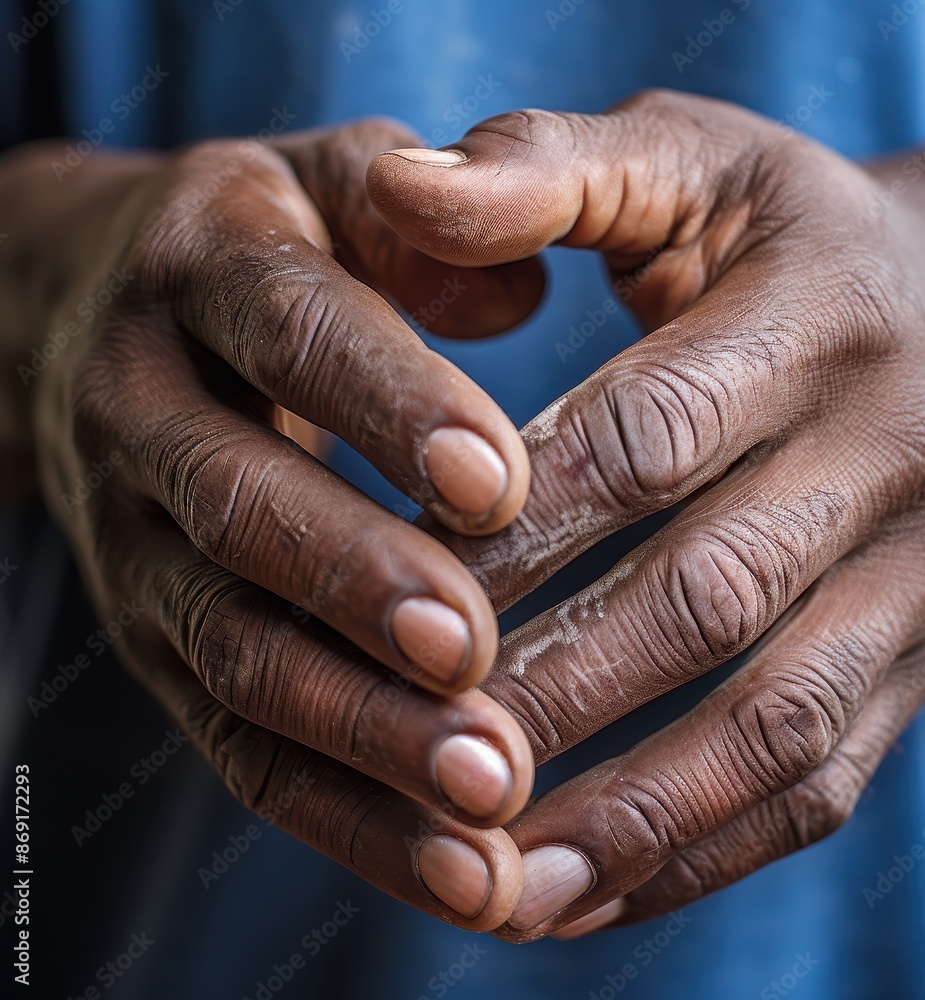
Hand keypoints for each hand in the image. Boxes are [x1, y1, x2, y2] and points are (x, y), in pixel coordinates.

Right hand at [0, 121, 543, 928]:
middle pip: (239, 509)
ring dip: (358, 736)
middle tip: (474, 662)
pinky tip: (454, 870)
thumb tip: (518, 293)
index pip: (293, 329)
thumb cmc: (271, 245)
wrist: (94, 308)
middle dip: (357, 592)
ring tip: (484, 800)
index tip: (493, 483)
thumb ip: (432, 211)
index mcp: (208, 271)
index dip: (385, 403)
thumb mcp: (339, 184)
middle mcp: (146, 409)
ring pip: (235, 654)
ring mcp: (137, 541)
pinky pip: (243, 743)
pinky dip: (345, 815)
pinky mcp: (160, 639)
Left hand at [367, 91, 924, 938]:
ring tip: (491, 879)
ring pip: (770, 722)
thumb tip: (404, 184)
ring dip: (628, 813)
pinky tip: (582, 890)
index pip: (647, 438)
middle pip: (702, 597)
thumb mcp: (679, 158)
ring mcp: (914, 573)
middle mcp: (883, 454)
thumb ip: (543, 170)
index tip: (388, 593)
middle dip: (551, 687)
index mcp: (816, 317)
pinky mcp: (913, 655)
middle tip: (412, 752)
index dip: (515, 528)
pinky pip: (816, 780)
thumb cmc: (777, 232)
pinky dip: (699, 852)